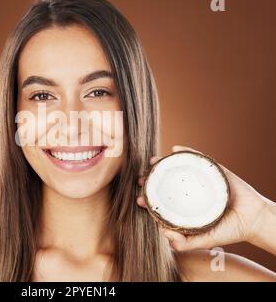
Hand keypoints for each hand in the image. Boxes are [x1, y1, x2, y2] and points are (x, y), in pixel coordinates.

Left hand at [137, 145, 269, 250]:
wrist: (254, 219)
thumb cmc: (229, 230)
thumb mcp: (205, 240)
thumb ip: (186, 242)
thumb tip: (164, 235)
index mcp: (185, 208)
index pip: (163, 202)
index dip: (149, 200)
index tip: (139, 200)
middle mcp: (189, 192)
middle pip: (166, 183)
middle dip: (151, 180)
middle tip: (141, 179)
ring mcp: (200, 180)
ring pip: (179, 168)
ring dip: (164, 163)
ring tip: (153, 161)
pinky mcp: (212, 170)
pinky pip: (198, 158)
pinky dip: (186, 151)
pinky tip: (175, 149)